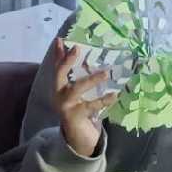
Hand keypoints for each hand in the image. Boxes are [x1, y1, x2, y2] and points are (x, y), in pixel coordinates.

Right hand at [52, 39, 116, 157]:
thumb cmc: (75, 103)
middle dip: (67, 61)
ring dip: (91, 79)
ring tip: (106, 73)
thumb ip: (70, 69)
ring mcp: (65, 105)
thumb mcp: (72, 87)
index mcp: (57, 85)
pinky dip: (103, 100)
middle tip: (77, 48)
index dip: (58, 53)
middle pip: (59, 74)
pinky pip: (91, 106)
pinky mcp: (76, 116)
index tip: (61, 40)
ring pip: (76, 89)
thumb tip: (65, 44)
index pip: (56, 65)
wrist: (75, 131)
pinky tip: (114, 95)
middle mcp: (58, 93)